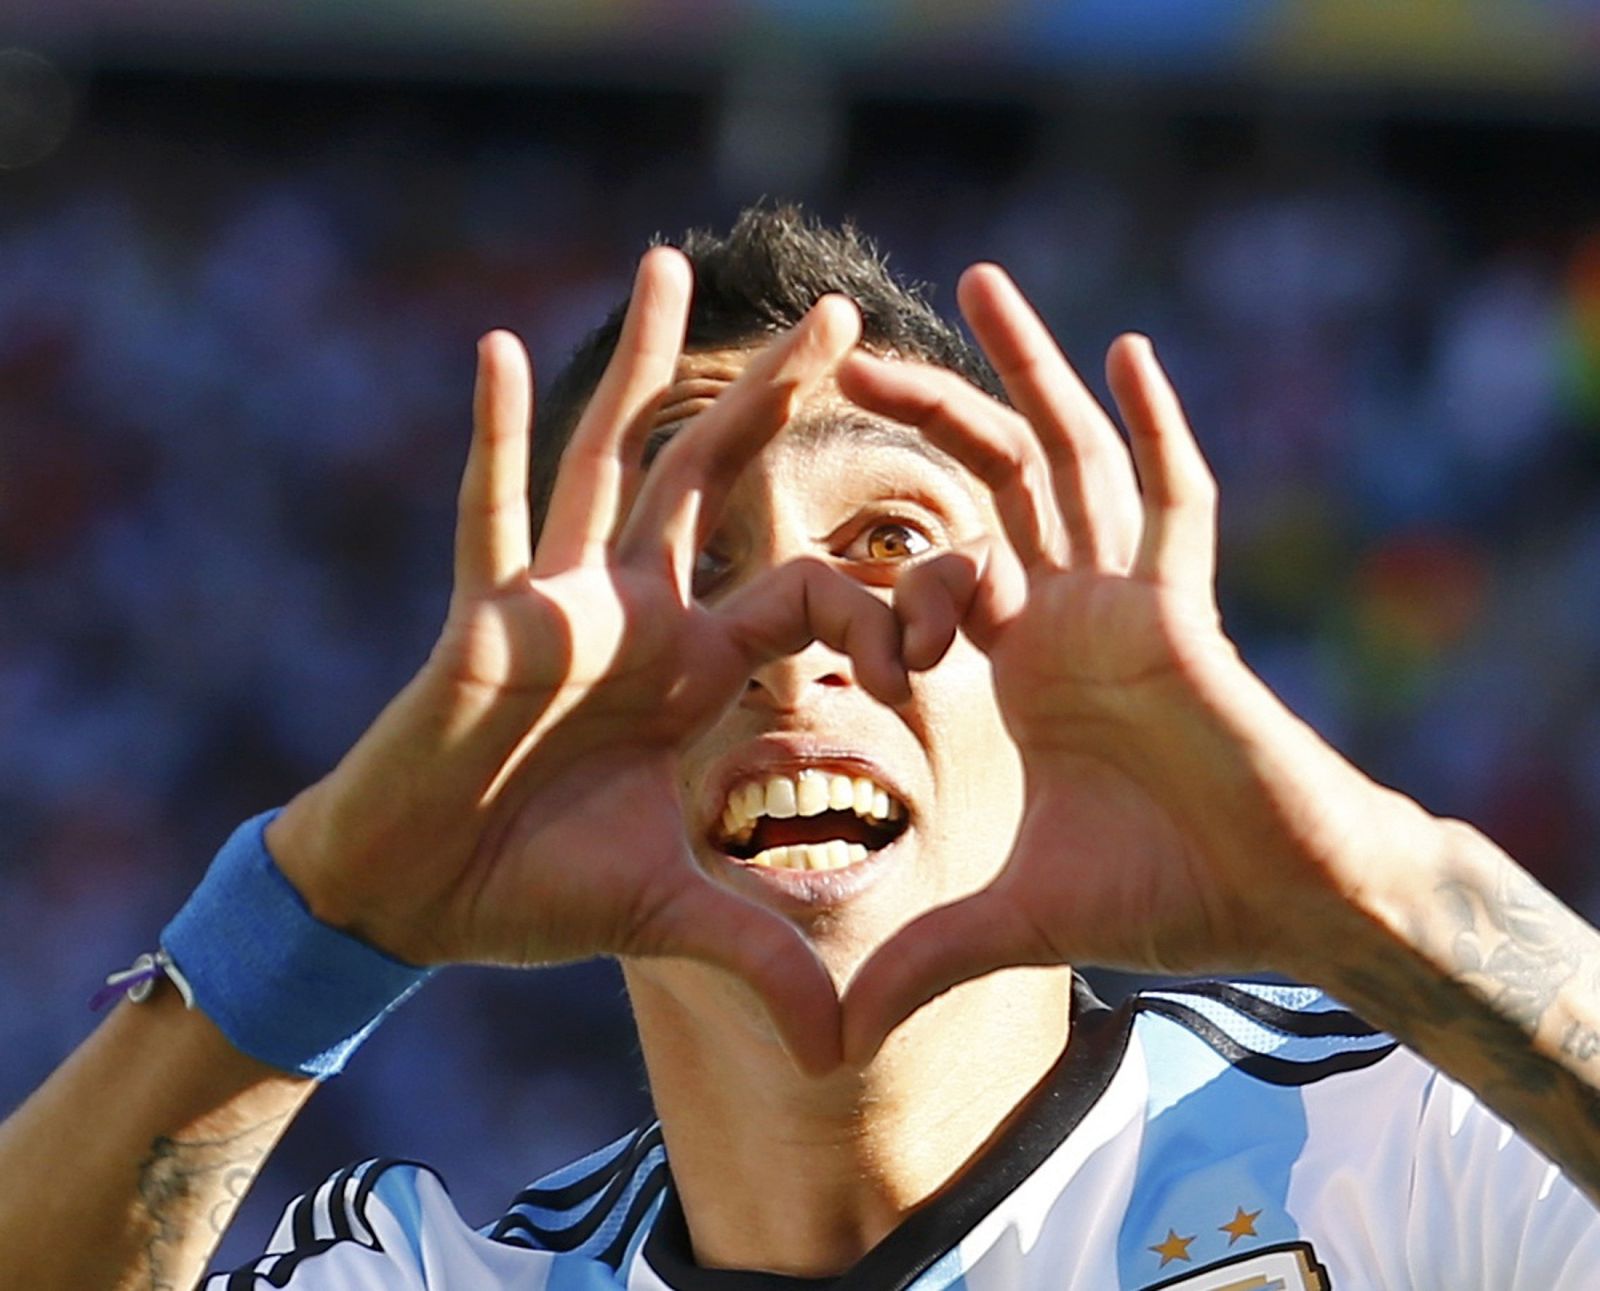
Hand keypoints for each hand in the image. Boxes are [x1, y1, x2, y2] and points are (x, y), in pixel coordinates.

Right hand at [268, 250, 900, 1072]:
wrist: (420, 896)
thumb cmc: (539, 889)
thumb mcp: (673, 919)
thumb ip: (761, 957)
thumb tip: (845, 1052)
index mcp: (699, 667)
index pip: (812, 595)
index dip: (885, 596)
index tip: (961, 588)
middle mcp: (640, 615)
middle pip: (720, 485)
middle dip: (783, 401)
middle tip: (854, 319)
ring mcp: (561, 605)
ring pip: (614, 463)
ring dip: (645, 370)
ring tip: (676, 265)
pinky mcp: (484, 618)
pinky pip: (491, 515)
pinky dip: (494, 440)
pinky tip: (503, 352)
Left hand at [839, 265, 1435, 1063]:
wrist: (1281, 899)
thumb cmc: (1161, 894)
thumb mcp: (1011, 919)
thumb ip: (923, 956)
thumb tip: (835, 1042)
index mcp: (1015, 661)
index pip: (924, 578)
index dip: (870, 584)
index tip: (815, 583)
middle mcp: (1062, 610)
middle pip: (981, 483)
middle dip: (920, 413)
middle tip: (835, 350)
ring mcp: (1123, 597)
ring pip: (1064, 460)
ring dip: (1022, 371)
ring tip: (973, 283)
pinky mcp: (1183, 606)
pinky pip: (1170, 502)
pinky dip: (1152, 427)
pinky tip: (1125, 348)